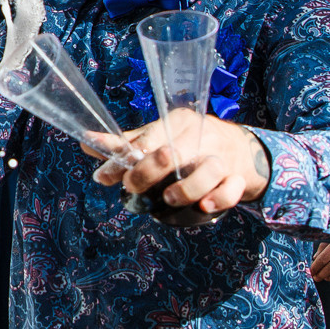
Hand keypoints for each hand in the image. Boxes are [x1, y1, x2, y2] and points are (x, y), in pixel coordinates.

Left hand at [92, 109, 270, 216]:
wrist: (241, 149)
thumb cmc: (191, 143)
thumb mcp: (160, 137)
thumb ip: (127, 144)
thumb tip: (88, 143)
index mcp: (179, 122)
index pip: (147, 140)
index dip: (123, 161)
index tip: (104, 177)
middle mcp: (201, 136)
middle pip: (174, 151)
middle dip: (148, 172)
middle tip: (132, 187)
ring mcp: (222, 158)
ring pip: (207, 170)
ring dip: (186, 188)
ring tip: (169, 199)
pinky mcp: (239, 177)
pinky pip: (232, 189)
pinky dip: (218, 198)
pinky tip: (203, 206)